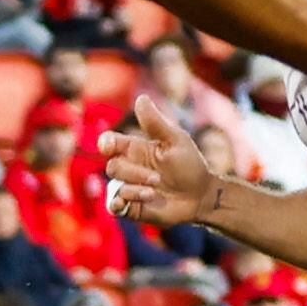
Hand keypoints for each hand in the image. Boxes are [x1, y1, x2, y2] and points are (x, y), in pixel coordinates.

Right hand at [99, 96, 220, 227]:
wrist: (201, 197)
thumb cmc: (190, 165)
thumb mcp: (176, 141)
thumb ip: (155, 123)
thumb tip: (141, 98)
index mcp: (135, 149)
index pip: (110, 142)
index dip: (105, 143)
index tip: (108, 146)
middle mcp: (129, 168)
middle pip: (113, 166)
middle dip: (134, 173)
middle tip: (158, 178)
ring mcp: (128, 188)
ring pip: (114, 186)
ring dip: (134, 188)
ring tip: (154, 191)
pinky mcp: (130, 207)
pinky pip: (114, 205)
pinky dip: (120, 203)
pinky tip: (133, 201)